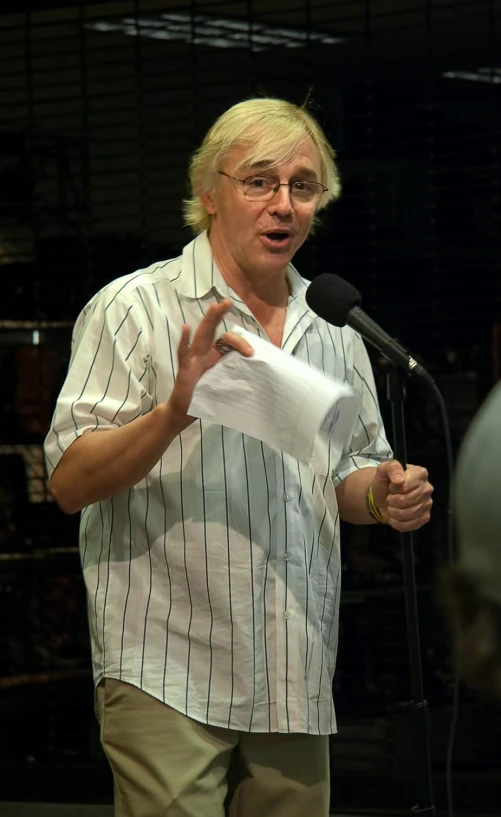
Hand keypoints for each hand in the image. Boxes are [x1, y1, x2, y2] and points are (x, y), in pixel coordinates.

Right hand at [168, 299, 253, 422]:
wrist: (183, 412)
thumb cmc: (203, 397)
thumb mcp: (224, 385)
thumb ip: (235, 377)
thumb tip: (257, 375)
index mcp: (213, 357)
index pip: (226, 341)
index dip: (239, 343)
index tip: (251, 352)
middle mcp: (203, 355)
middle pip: (211, 331)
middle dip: (219, 316)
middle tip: (227, 301)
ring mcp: (192, 361)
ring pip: (201, 337)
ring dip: (207, 321)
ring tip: (214, 307)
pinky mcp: (184, 370)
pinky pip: (184, 354)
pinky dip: (184, 341)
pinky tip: (186, 327)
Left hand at [371, 460, 433, 531]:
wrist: (384, 497)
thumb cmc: (386, 482)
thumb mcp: (384, 469)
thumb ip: (392, 468)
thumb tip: (399, 480)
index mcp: (420, 473)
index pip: (405, 486)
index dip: (394, 488)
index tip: (391, 486)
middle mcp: (427, 488)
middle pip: (406, 501)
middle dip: (392, 501)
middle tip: (390, 497)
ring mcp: (428, 504)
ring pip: (407, 514)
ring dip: (394, 512)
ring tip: (392, 506)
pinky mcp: (425, 517)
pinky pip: (410, 525)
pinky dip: (398, 523)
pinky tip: (395, 516)